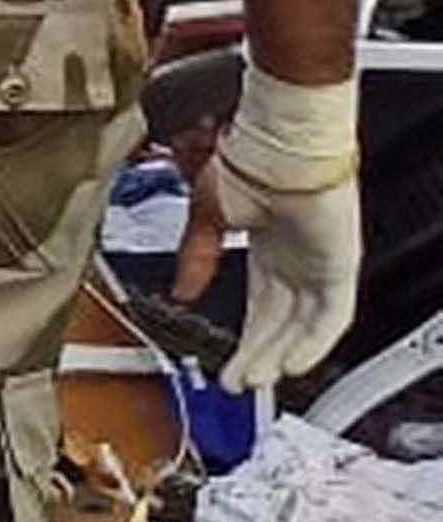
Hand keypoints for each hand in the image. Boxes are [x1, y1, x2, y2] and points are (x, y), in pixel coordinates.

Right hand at [215, 70, 365, 397]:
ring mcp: (320, 264)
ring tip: (256, 379)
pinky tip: (291, 363)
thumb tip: (181, 291)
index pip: (260, 307)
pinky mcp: (339, 265)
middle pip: (280, 323)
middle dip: (257, 355)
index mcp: (267, 247)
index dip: (244, 338)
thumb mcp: (207, 217)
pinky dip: (311, 342)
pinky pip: (331, 316)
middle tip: (238, 382)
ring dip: (279, 355)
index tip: (226, 363)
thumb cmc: (243, 160)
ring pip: (303, 326)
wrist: (273, 139)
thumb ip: (196, 258)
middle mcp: (297, 260)